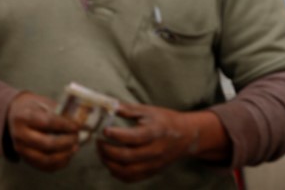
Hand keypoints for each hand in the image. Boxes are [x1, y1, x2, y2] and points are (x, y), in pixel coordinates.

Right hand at [6, 91, 81, 171]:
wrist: (14, 115)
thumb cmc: (33, 108)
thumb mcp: (43, 103)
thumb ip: (59, 112)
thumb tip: (80, 122)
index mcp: (23, 117)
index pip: (47, 123)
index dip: (64, 125)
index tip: (76, 126)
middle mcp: (20, 135)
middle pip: (46, 144)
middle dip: (66, 142)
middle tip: (76, 137)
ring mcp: (22, 150)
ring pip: (46, 159)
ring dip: (64, 155)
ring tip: (75, 147)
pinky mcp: (26, 159)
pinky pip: (45, 167)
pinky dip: (60, 163)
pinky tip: (67, 155)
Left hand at [97, 102, 213, 181]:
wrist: (186, 136)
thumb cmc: (165, 120)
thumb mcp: (148, 111)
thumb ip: (128, 109)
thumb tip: (109, 106)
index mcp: (155, 132)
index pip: (134, 137)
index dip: (116, 135)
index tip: (104, 130)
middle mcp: (155, 151)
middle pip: (128, 157)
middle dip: (108, 151)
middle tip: (98, 142)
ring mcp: (153, 164)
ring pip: (128, 171)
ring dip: (110, 164)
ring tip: (101, 153)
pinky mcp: (151, 171)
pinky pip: (131, 178)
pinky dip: (117, 173)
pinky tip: (110, 163)